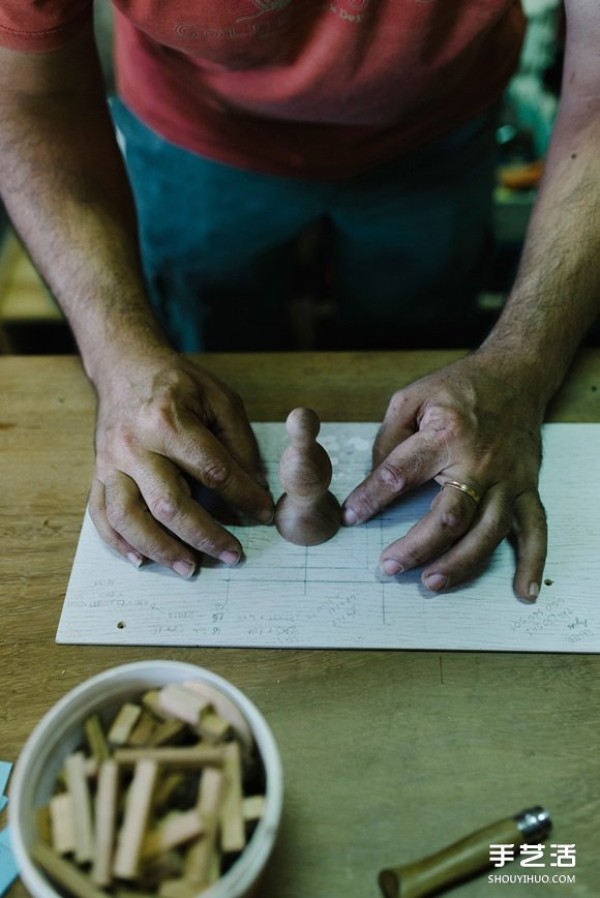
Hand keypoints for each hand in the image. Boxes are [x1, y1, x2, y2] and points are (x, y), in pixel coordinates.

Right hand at [89, 351, 273, 575]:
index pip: (213, 471)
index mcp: (168, 421)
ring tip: (189, 568)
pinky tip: (142, 560)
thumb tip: (255, 487)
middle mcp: (134, 445)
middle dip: (205, 535)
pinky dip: (118, 542)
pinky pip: (101, 514)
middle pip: (170, 504)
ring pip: (130, 517)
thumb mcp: (220, 399)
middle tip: (232, 555)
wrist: (125, 365)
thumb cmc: (179, 383)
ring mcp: (110, 461)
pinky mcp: (97, 472)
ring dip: (161, 549)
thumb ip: (239, 444)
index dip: (244, 497)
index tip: (264, 513)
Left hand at [341, 352, 546, 599]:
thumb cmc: (459, 388)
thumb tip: (373, 481)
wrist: (516, 374)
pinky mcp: (527, 488)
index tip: (351, 517)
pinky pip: (534, 530)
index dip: (371, 497)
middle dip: (416, 546)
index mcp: (445, 434)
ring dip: (460, 563)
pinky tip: (523, 591)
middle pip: (448, 515)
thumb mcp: (411, 398)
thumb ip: (388, 439)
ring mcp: (508, 480)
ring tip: (431, 581)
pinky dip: (532, 563)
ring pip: (486, 532)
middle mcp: (480, 462)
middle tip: (388, 566)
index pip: (400, 473)